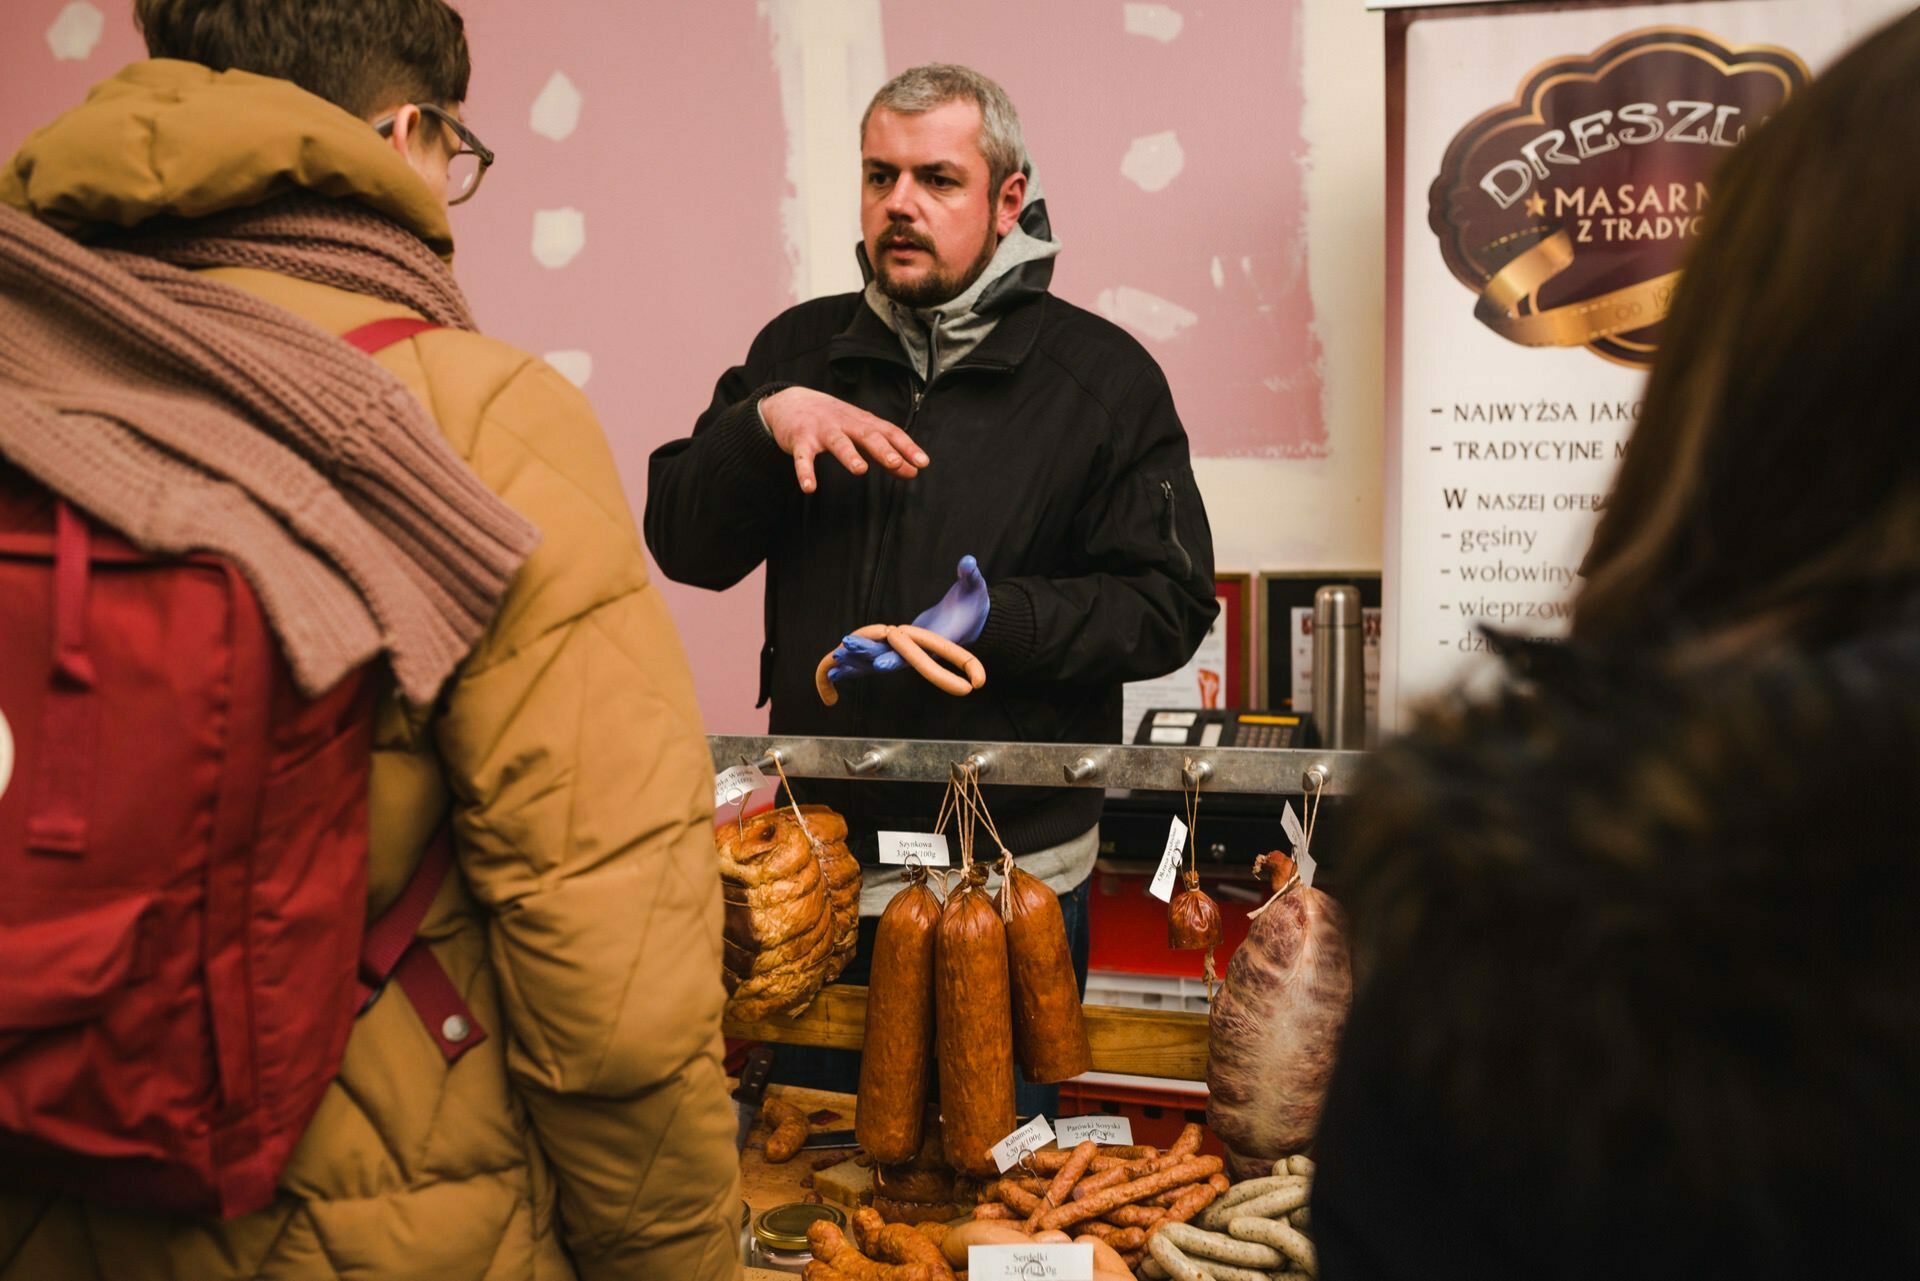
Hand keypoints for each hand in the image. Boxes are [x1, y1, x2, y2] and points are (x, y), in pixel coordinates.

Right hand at [760, 386, 928, 493]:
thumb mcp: (861, 433)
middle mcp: (845, 423)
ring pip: (837, 442)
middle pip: (866, 434)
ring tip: (860, 469)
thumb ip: (886, 453)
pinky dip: (805, 471)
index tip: (922, 462)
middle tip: (896, 463)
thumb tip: (913, 471)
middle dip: (882, 449)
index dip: (906, 447)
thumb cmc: (832, 421)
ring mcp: (822, 430)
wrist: (790, 402)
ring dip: (849, 454)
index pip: (889, 432)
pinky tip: (809, 487)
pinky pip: (803, 457)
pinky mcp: (800, 440)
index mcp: (862, 422)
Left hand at [827, 556, 990, 685]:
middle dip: (867, 654)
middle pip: (889, 658)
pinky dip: (857, 664)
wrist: (971, 620)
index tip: (879, 664)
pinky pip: (875, 658)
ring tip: (832, 665)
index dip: (897, 658)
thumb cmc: (973, 603)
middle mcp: (921, 651)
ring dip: (857, 664)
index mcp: (937, 640)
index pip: (916, 652)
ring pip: (879, 662)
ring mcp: (909, 652)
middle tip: (843, 648)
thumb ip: (970, 575)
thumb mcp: (974, 588)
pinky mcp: (900, 649)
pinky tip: (835, 668)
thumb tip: (967, 561)